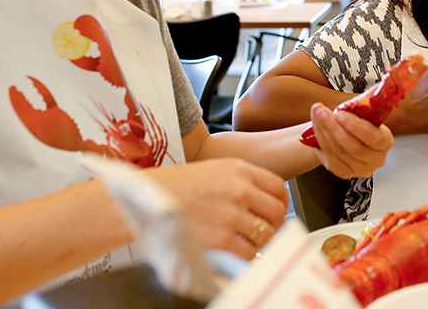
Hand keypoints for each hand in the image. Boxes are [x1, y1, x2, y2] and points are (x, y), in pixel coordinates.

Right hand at [148, 159, 287, 259]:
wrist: (145, 199)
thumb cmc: (175, 187)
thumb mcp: (213, 171)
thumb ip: (240, 182)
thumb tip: (261, 201)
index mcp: (238, 169)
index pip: (278, 187)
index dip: (281, 203)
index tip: (277, 211)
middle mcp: (239, 189)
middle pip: (276, 212)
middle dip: (273, 225)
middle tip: (264, 232)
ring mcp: (232, 215)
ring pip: (265, 234)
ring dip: (259, 243)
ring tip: (246, 244)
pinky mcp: (221, 239)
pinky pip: (248, 253)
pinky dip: (245, 257)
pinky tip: (234, 253)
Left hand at [309, 102, 393, 178]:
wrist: (345, 133)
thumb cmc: (357, 118)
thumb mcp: (366, 107)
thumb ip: (371, 99)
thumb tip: (380, 83)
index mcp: (385, 142)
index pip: (374, 138)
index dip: (356, 127)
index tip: (340, 113)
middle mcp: (375, 159)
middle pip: (353, 147)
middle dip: (334, 127)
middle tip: (321, 111)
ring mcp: (359, 169)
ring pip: (339, 151)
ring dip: (324, 130)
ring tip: (316, 112)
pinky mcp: (343, 172)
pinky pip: (329, 155)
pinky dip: (320, 138)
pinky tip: (316, 125)